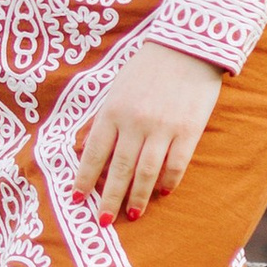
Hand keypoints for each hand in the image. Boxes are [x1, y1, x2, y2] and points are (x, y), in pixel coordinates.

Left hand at [75, 45, 223, 222]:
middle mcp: (135, 122)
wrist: (188, 45)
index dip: (85, 179)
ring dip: (138, 197)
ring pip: (146, 173)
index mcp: (113, 110)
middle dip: (109, 199)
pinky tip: (162, 192)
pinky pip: (176, 164)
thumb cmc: (148, 66)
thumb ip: (108, 118)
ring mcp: (162, 128)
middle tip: (103, 221)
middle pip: (119, 170)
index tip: (77, 199)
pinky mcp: (188, 130)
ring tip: (133, 214)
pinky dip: (168, 181)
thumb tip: (94, 151)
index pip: (93, 153)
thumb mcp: (117, 88)